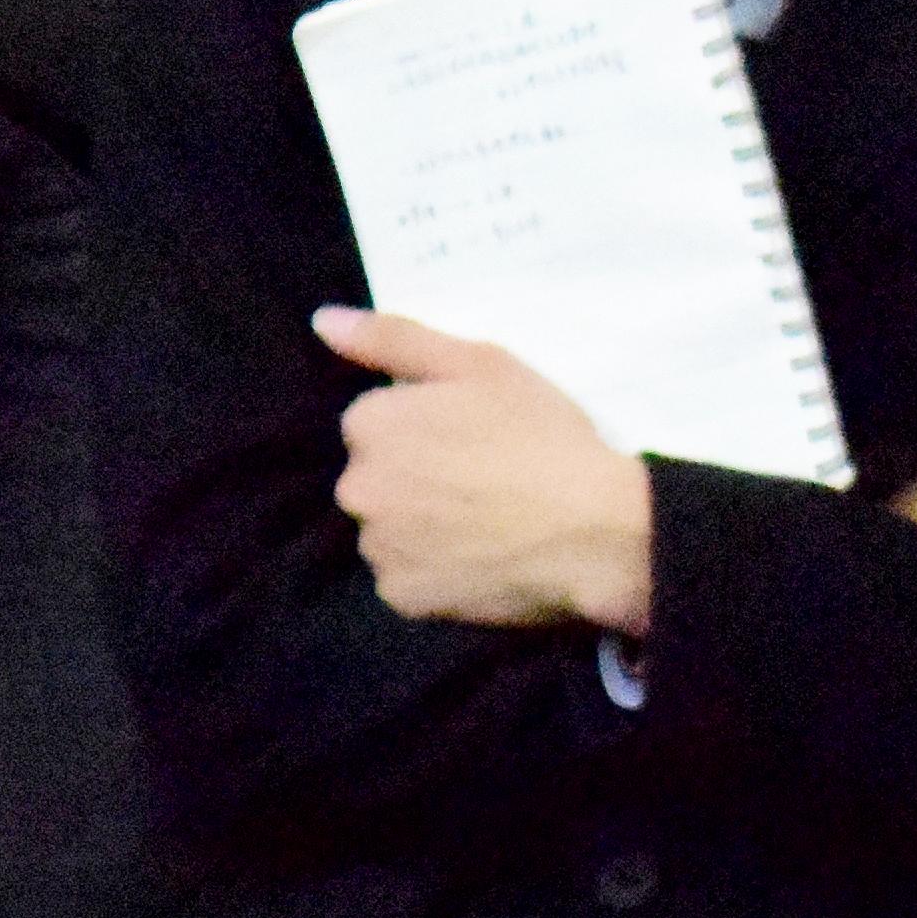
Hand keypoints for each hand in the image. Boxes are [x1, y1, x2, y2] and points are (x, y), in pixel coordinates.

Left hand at [316, 310, 656, 637]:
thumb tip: (323, 320)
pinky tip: (478, 558)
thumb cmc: (540, 435)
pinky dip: (433, 571)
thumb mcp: (476, 363)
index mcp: (369, 425)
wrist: (593, 528)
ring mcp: (376, 547)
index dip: (425, 427)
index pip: (376, 422)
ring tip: (484, 522)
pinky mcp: (400, 597)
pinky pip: (405, 578)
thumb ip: (392, 339)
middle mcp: (357, 488)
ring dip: (419, 525)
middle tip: (482, 479)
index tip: (471, 436)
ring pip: (388, 529)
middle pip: (376, 477)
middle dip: (414, 476)